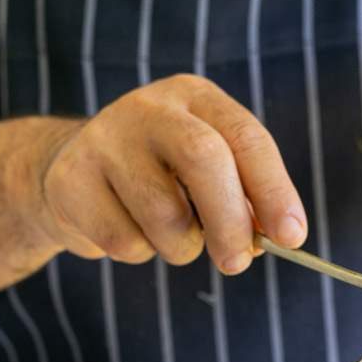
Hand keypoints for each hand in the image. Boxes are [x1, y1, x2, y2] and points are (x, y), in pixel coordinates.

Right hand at [36, 74, 306, 273]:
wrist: (70, 174)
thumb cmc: (158, 180)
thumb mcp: (205, 176)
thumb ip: (243, 200)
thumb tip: (275, 235)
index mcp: (195, 99)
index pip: (246, 137)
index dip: (274, 190)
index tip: (291, 237)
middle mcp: (150, 108)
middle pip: (204, 158)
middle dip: (230, 221)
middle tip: (236, 263)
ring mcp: (105, 140)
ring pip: (165, 214)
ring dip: (180, 248)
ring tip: (169, 237)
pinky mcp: (72, 181)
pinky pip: (124, 240)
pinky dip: (137, 253)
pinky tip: (125, 229)